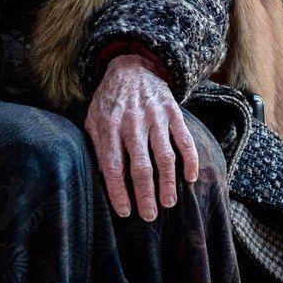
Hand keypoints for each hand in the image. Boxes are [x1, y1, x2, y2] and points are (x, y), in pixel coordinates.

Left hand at [84, 54, 199, 221]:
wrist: (132, 66)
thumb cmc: (109, 100)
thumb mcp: (93, 120)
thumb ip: (98, 146)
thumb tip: (104, 178)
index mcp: (109, 127)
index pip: (113, 166)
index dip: (119, 192)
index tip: (125, 212)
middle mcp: (133, 123)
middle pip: (141, 166)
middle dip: (145, 194)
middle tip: (150, 216)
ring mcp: (155, 117)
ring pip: (164, 156)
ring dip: (167, 183)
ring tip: (168, 203)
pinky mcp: (172, 112)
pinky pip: (184, 139)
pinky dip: (190, 159)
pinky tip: (190, 178)